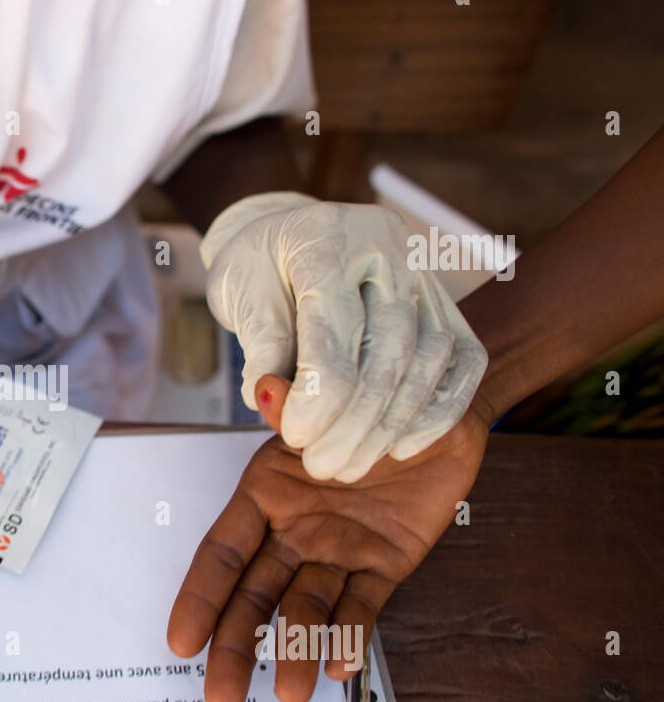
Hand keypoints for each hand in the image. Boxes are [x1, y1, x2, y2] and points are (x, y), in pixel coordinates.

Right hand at [167, 374, 487, 701]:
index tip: (181, 642)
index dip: (201, 598)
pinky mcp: (385, 561)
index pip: (223, 553)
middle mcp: (295, 527)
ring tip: (293, 693)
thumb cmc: (373, 394)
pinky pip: (364, 605)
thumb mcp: (327, 398)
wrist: (439, 403)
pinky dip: (353, 635)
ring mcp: (338, 548)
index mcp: (266, 491)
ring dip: (297, 651)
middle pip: (255, 596)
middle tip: (224, 698)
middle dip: (236, 647)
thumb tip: (268, 388)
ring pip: (307, 608)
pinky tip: (341, 666)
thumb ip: (295, 405)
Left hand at [202, 192, 486, 481]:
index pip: (335, 327)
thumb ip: (260, 346)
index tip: (295, 436)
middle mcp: (386, 248)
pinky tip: (404, 446)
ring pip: (430, 355)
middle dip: (357, 420)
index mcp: (326, 238)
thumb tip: (272, 401)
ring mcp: (422, 273)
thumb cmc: (259, 268)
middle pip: (389, 346)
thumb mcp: (239, 295)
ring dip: (393, 423)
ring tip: (352, 464)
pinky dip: (441, 407)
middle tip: (322, 465)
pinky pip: (463, 356)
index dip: (318, 393)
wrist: (287, 236)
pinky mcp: (443, 301)